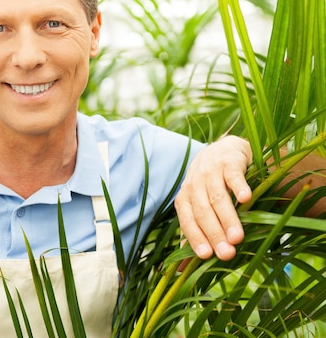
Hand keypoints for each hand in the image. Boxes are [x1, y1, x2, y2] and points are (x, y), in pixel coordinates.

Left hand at [174, 135, 252, 260]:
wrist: (223, 151)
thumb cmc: (209, 187)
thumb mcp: (197, 208)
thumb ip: (191, 236)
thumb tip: (177, 272)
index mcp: (185, 198)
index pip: (187, 221)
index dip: (195, 238)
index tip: (206, 256)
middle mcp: (194, 184)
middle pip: (203, 211)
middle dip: (214, 233)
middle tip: (227, 254)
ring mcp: (211, 171)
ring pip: (218, 197)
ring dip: (228, 218)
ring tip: (238, 237)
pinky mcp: (229, 161)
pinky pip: (233, 175)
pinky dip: (239, 186)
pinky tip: (246, 199)